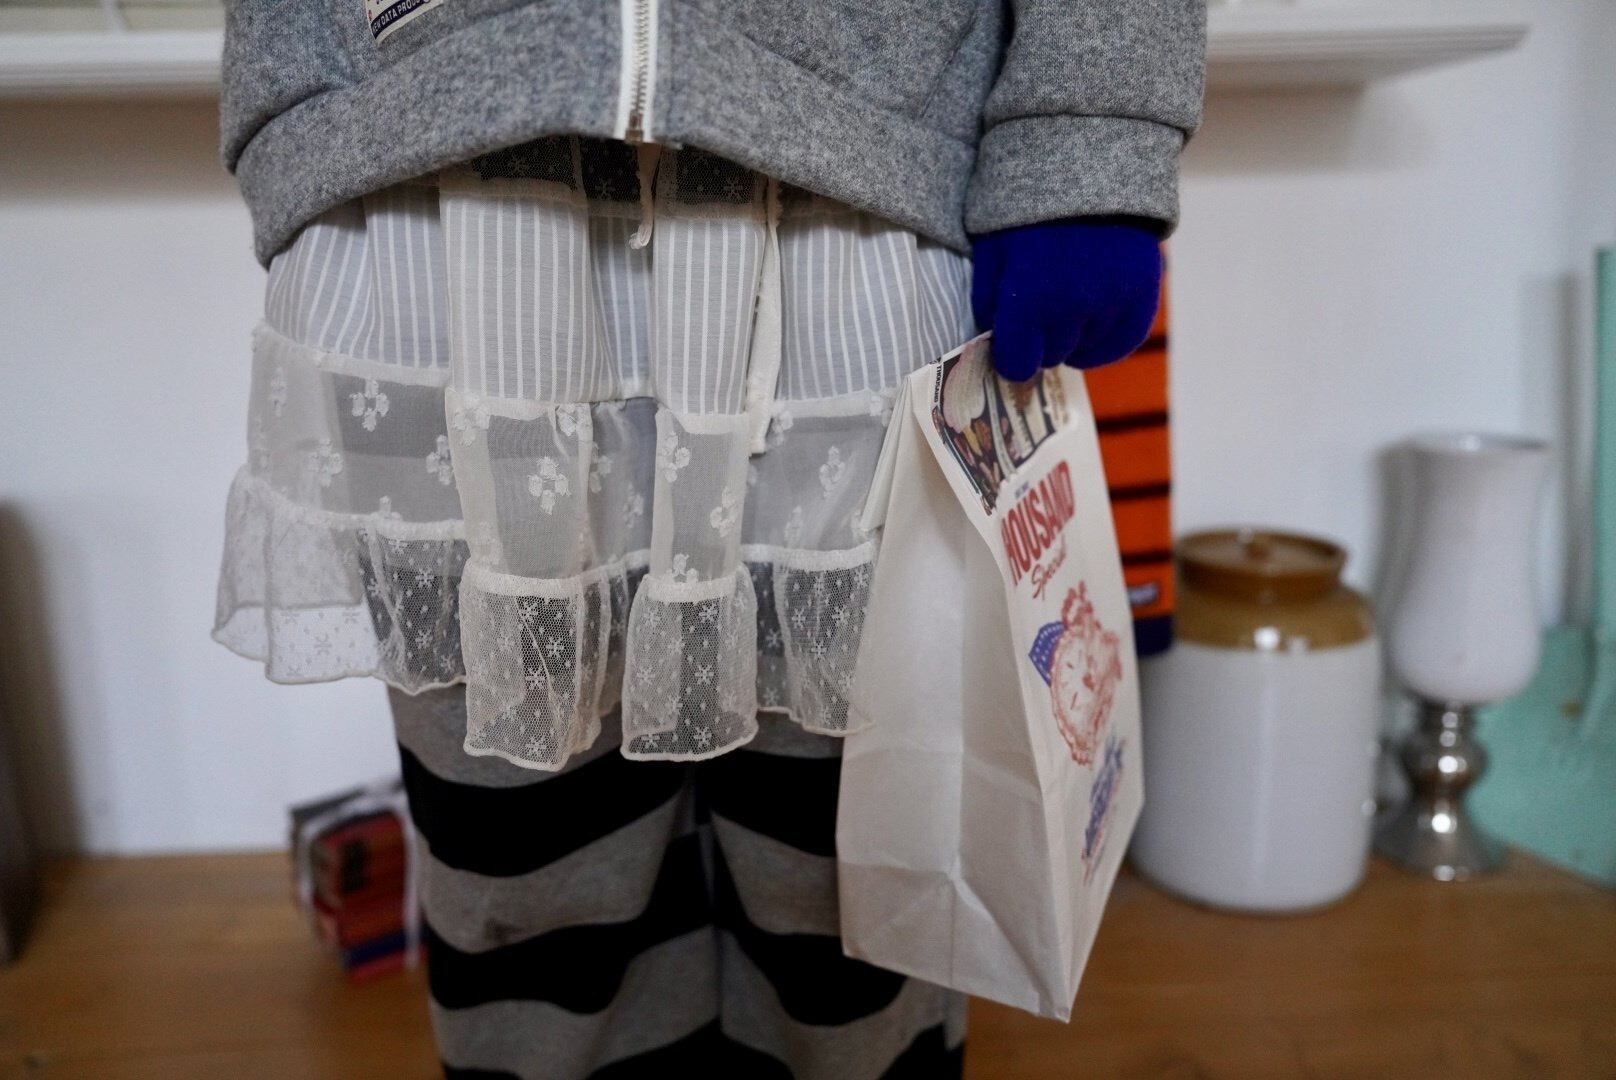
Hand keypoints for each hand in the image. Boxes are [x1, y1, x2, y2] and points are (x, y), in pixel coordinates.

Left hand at [971, 218, 1163, 381]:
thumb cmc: (1026, 208)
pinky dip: (1102, 346)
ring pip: (1084, 351)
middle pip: (1050, 357)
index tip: (1009, 343)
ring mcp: (1113, 305)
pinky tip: (1087, 338)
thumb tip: (997, 345)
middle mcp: (1074, 310)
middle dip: (1037, 343)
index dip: (1009, 356)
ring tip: (1062, 308)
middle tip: (1034, 316)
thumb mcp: (992, 252)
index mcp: (1030, 300)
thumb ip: (990, 304)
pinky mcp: (1143, 295)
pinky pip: (1122, 343)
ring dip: (1069, 339)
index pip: (1017, 364)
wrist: (1086, 164)